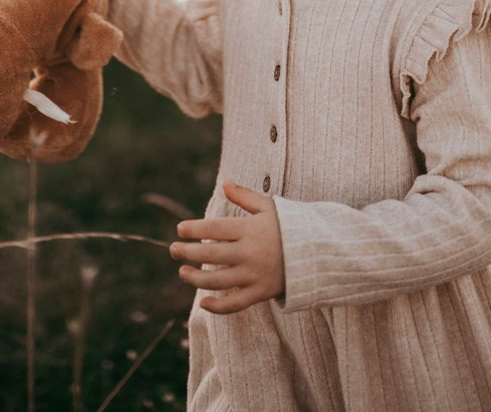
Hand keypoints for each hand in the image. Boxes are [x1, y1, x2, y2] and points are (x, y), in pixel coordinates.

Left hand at [170, 179, 284, 313]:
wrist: (318, 253)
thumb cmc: (290, 227)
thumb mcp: (269, 207)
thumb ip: (245, 196)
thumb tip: (225, 183)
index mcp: (250, 229)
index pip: (214, 228)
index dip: (194, 229)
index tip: (179, 229)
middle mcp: (250, 253)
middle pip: (210, 254)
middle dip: (187, 252)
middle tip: (172, 250)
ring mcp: (254, 275)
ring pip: (217, 280)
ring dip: (195, 278)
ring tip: (182, 272)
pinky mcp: (261, 293)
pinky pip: (235, 304)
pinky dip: (217, 307)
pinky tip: (203, 302)